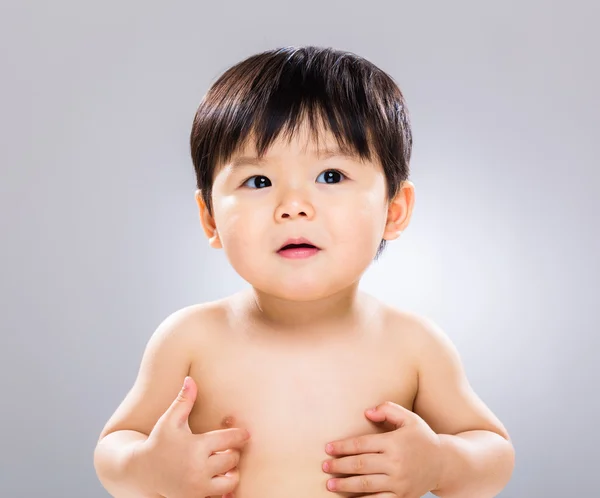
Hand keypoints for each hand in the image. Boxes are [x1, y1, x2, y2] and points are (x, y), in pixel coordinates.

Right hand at [134, 376, 250, 497]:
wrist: (142, 472)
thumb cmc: (158, 442)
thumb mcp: (169, 421)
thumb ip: (183, 400)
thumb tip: (190, 379)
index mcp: (196, 446)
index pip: (231, 439)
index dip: (240, 435)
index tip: (245, 433)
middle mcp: (199, 468)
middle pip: (233, 459)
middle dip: (233, 453)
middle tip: (228, 449)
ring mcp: (198, 487)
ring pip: (231, 480)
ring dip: (231, 472)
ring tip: (224, 465)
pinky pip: (221, 496)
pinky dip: (223, 489)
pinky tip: (218, 479)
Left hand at [322, 401, 442, 497]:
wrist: (445, 464)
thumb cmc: (422, 438)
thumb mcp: (409, 418)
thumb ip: (388, 410)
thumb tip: (367, 412)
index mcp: (394, 442)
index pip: (362, 444)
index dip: (343, 446)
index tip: (328, 448)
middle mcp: (396, 463)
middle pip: (361, 465)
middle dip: (339, 466)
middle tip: (324, 466)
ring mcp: (399, 482)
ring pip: (366, 484)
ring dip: (346, 485)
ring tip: (330, 484)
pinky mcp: (402, 497)